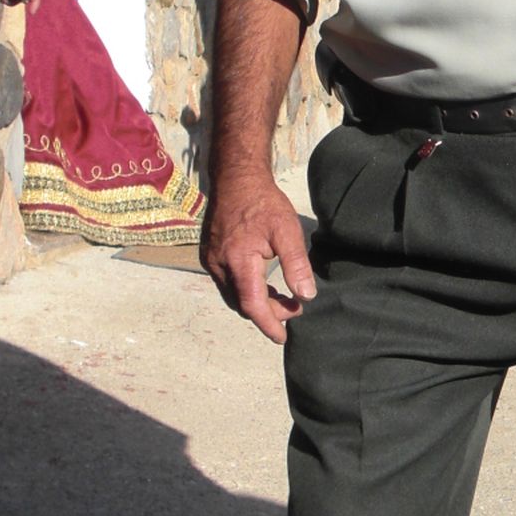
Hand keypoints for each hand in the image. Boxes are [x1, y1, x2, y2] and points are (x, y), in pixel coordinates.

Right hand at [200, 164, 315, 341]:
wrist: (236, 178)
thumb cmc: (263, 202)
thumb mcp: (287, 230)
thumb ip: (296, 264)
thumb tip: (306, 295)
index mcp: (238, 261)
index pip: (252, 306)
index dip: (269, 324)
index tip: (283, 337)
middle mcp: (219, 265)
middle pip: (242, 304)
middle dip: (267, 313)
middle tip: (292, 309)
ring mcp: (211, 260)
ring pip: (233, 296)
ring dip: (255, 302)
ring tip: (280, 299)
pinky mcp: (209, 255)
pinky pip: (227, 283)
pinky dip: (245, 290)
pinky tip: (262, 283)